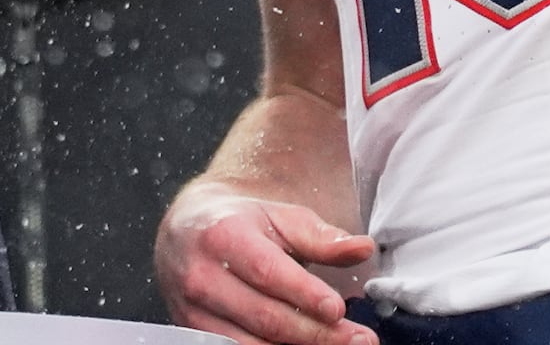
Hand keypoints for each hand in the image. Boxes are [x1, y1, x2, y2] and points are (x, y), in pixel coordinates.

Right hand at [158, 184, 378, 344]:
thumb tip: (363, 248)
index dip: (304, 294)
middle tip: (360, 339)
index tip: (338, 309)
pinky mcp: (194, 333)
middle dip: (316, 333)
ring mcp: (194, 311)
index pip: (268, 272)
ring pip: (251, 344)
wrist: (185, 232)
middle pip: (265, 316)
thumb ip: (322, 237)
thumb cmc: (242, 224)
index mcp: (224, 237)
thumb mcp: (281, 218)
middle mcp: (202, 277)